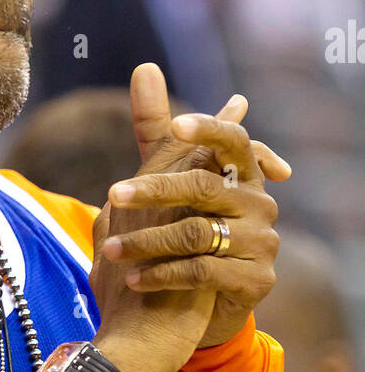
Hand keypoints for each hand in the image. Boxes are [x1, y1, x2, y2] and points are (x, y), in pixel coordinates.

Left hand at [99, 64, 289, 348]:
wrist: (193, 304)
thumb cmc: (180, 227)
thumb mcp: (166, 177)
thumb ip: (155, 127)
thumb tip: (145, 67)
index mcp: (241, 173)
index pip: (234, 140)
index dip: (208, 130)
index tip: (176, 125)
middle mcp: (259, 204)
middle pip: (205, 187)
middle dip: (155, 191)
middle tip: (112, 196)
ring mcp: (262, 243)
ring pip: (197, 233)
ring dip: (147, 241)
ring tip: (109, 251)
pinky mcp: (257, 281)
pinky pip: (203, 272)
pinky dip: (162, 275)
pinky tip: (132, 281)